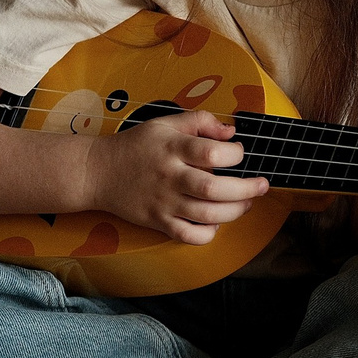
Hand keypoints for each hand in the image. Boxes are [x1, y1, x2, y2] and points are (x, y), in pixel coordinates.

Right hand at [85, 110, 267, 242]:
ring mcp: (163, 201)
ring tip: (246, 203)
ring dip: (234, 211)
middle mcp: (169, 176)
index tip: (240, 153)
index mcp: (172, 148)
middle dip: (246, 189)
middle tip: (261, 185)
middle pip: (213, 188)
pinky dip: (207, 234)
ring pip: (206, 215)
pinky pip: (187, 235)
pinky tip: (215, 223)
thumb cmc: (135, 146)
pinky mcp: (157, 221)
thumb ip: (199, 121)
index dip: (235, 154)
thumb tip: (231, 132)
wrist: (96, 172)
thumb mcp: (164, 123)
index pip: (211, 153)